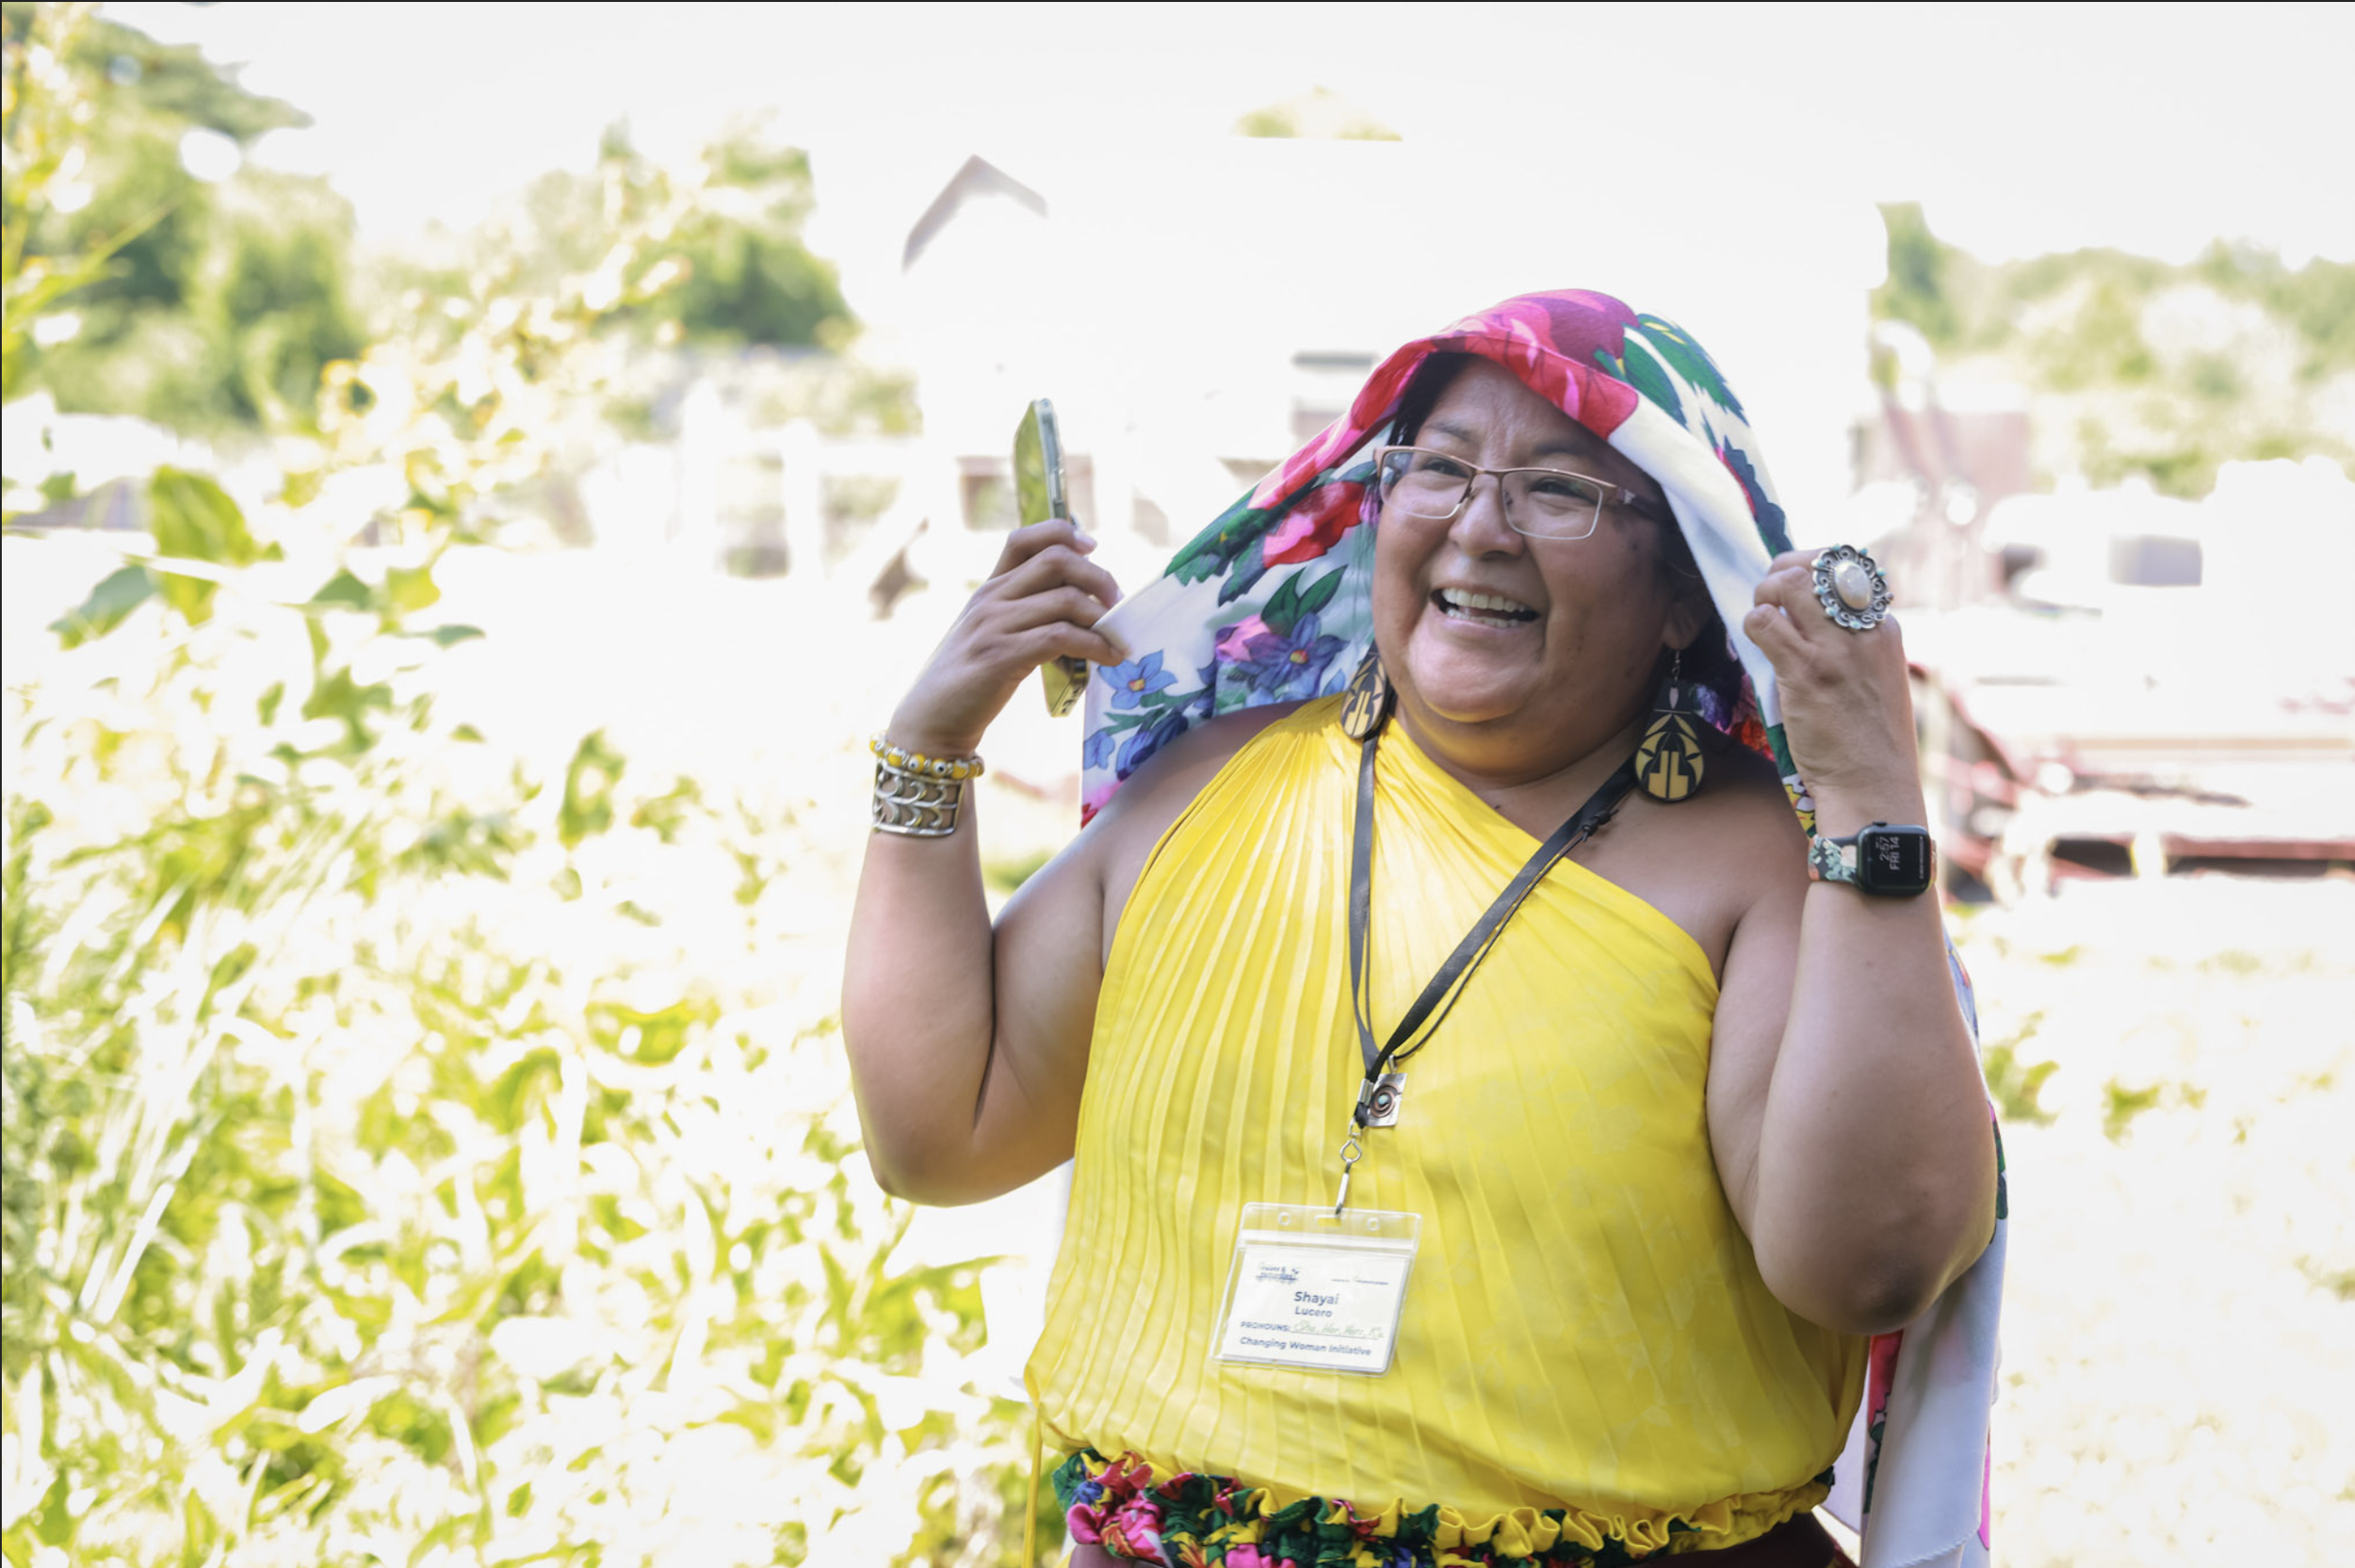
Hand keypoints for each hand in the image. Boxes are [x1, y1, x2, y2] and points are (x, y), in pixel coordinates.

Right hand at [887, 519, 1123, 756]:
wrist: (933, 719)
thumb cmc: (970, 680)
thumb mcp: (991, 634)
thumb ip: (1023, 613)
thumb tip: (1081, 604)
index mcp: (988, 588)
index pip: (1023, 538)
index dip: (1062, 532)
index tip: (1093, 548)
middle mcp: (990, 598)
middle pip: (1056, 560)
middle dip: (1098, 577)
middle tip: (1119, 603)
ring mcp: (994, 625)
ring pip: (1065, 599)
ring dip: (1103, 618)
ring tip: (1118, 638)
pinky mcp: (1002, 656)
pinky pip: (1061, 636)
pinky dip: (1095, 645)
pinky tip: (1109, 658)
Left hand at [1742, 550, 1922, 826]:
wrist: (1873, 787)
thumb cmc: (1870, 742)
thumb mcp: (1879, 680)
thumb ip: (1856, 647)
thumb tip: (1809, 621)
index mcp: (1885, 629)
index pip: (1849, 569)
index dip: (1814, 571)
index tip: (1796, 590)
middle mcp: (1864, 631)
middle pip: (1819, 565)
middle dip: (1785, 570)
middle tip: (1771, 597)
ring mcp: (1835, 649)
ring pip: (1790, 583)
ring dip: (1765, 593)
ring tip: (1762, 617)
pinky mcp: (1806, 671)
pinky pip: (1764, 622)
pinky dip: (1752, 624)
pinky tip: (1755, 642)